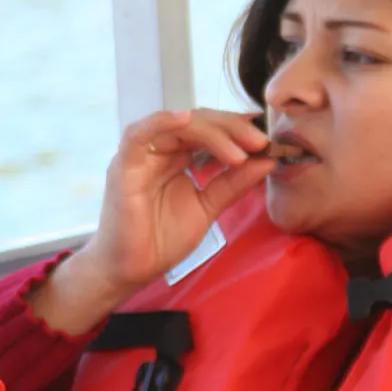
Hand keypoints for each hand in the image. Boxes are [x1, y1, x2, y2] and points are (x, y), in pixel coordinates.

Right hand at [30, 109, 274, 333]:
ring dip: (212, 132)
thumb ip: (234, 183)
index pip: (210, 130)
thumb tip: (268, 160)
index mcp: (178, 157)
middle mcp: (159, 151)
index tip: (267, 137)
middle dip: (232, 129)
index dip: (238, 129)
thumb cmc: (163, 238)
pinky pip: (138, 135)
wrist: (131, 270)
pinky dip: (161, 122)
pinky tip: (186, 120)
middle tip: (261, 142)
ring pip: (177, 126)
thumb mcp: (208, 206)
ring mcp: (141, 156)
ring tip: (241, 150)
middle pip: (198, 123)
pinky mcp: (123, 166)